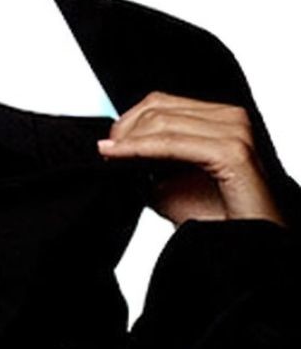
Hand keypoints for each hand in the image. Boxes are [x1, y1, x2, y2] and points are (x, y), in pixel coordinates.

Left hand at [96, 91, 288, 225]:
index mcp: (219, 119)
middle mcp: (231, 118)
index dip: (126, 122)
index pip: (161, 103)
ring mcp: (235, 131)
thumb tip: (114, 149)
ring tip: (111, 158)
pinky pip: (174, 144)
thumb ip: (146, 161)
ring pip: (164, 122)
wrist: (243, 245)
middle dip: (124, 131)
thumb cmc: (214, 219)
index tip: (105, 145)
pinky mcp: (232, 152)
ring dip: (131, 140)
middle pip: (159, 108)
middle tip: (105, 154)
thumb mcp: (168, 184)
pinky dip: (141, 149)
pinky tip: (120, 158)